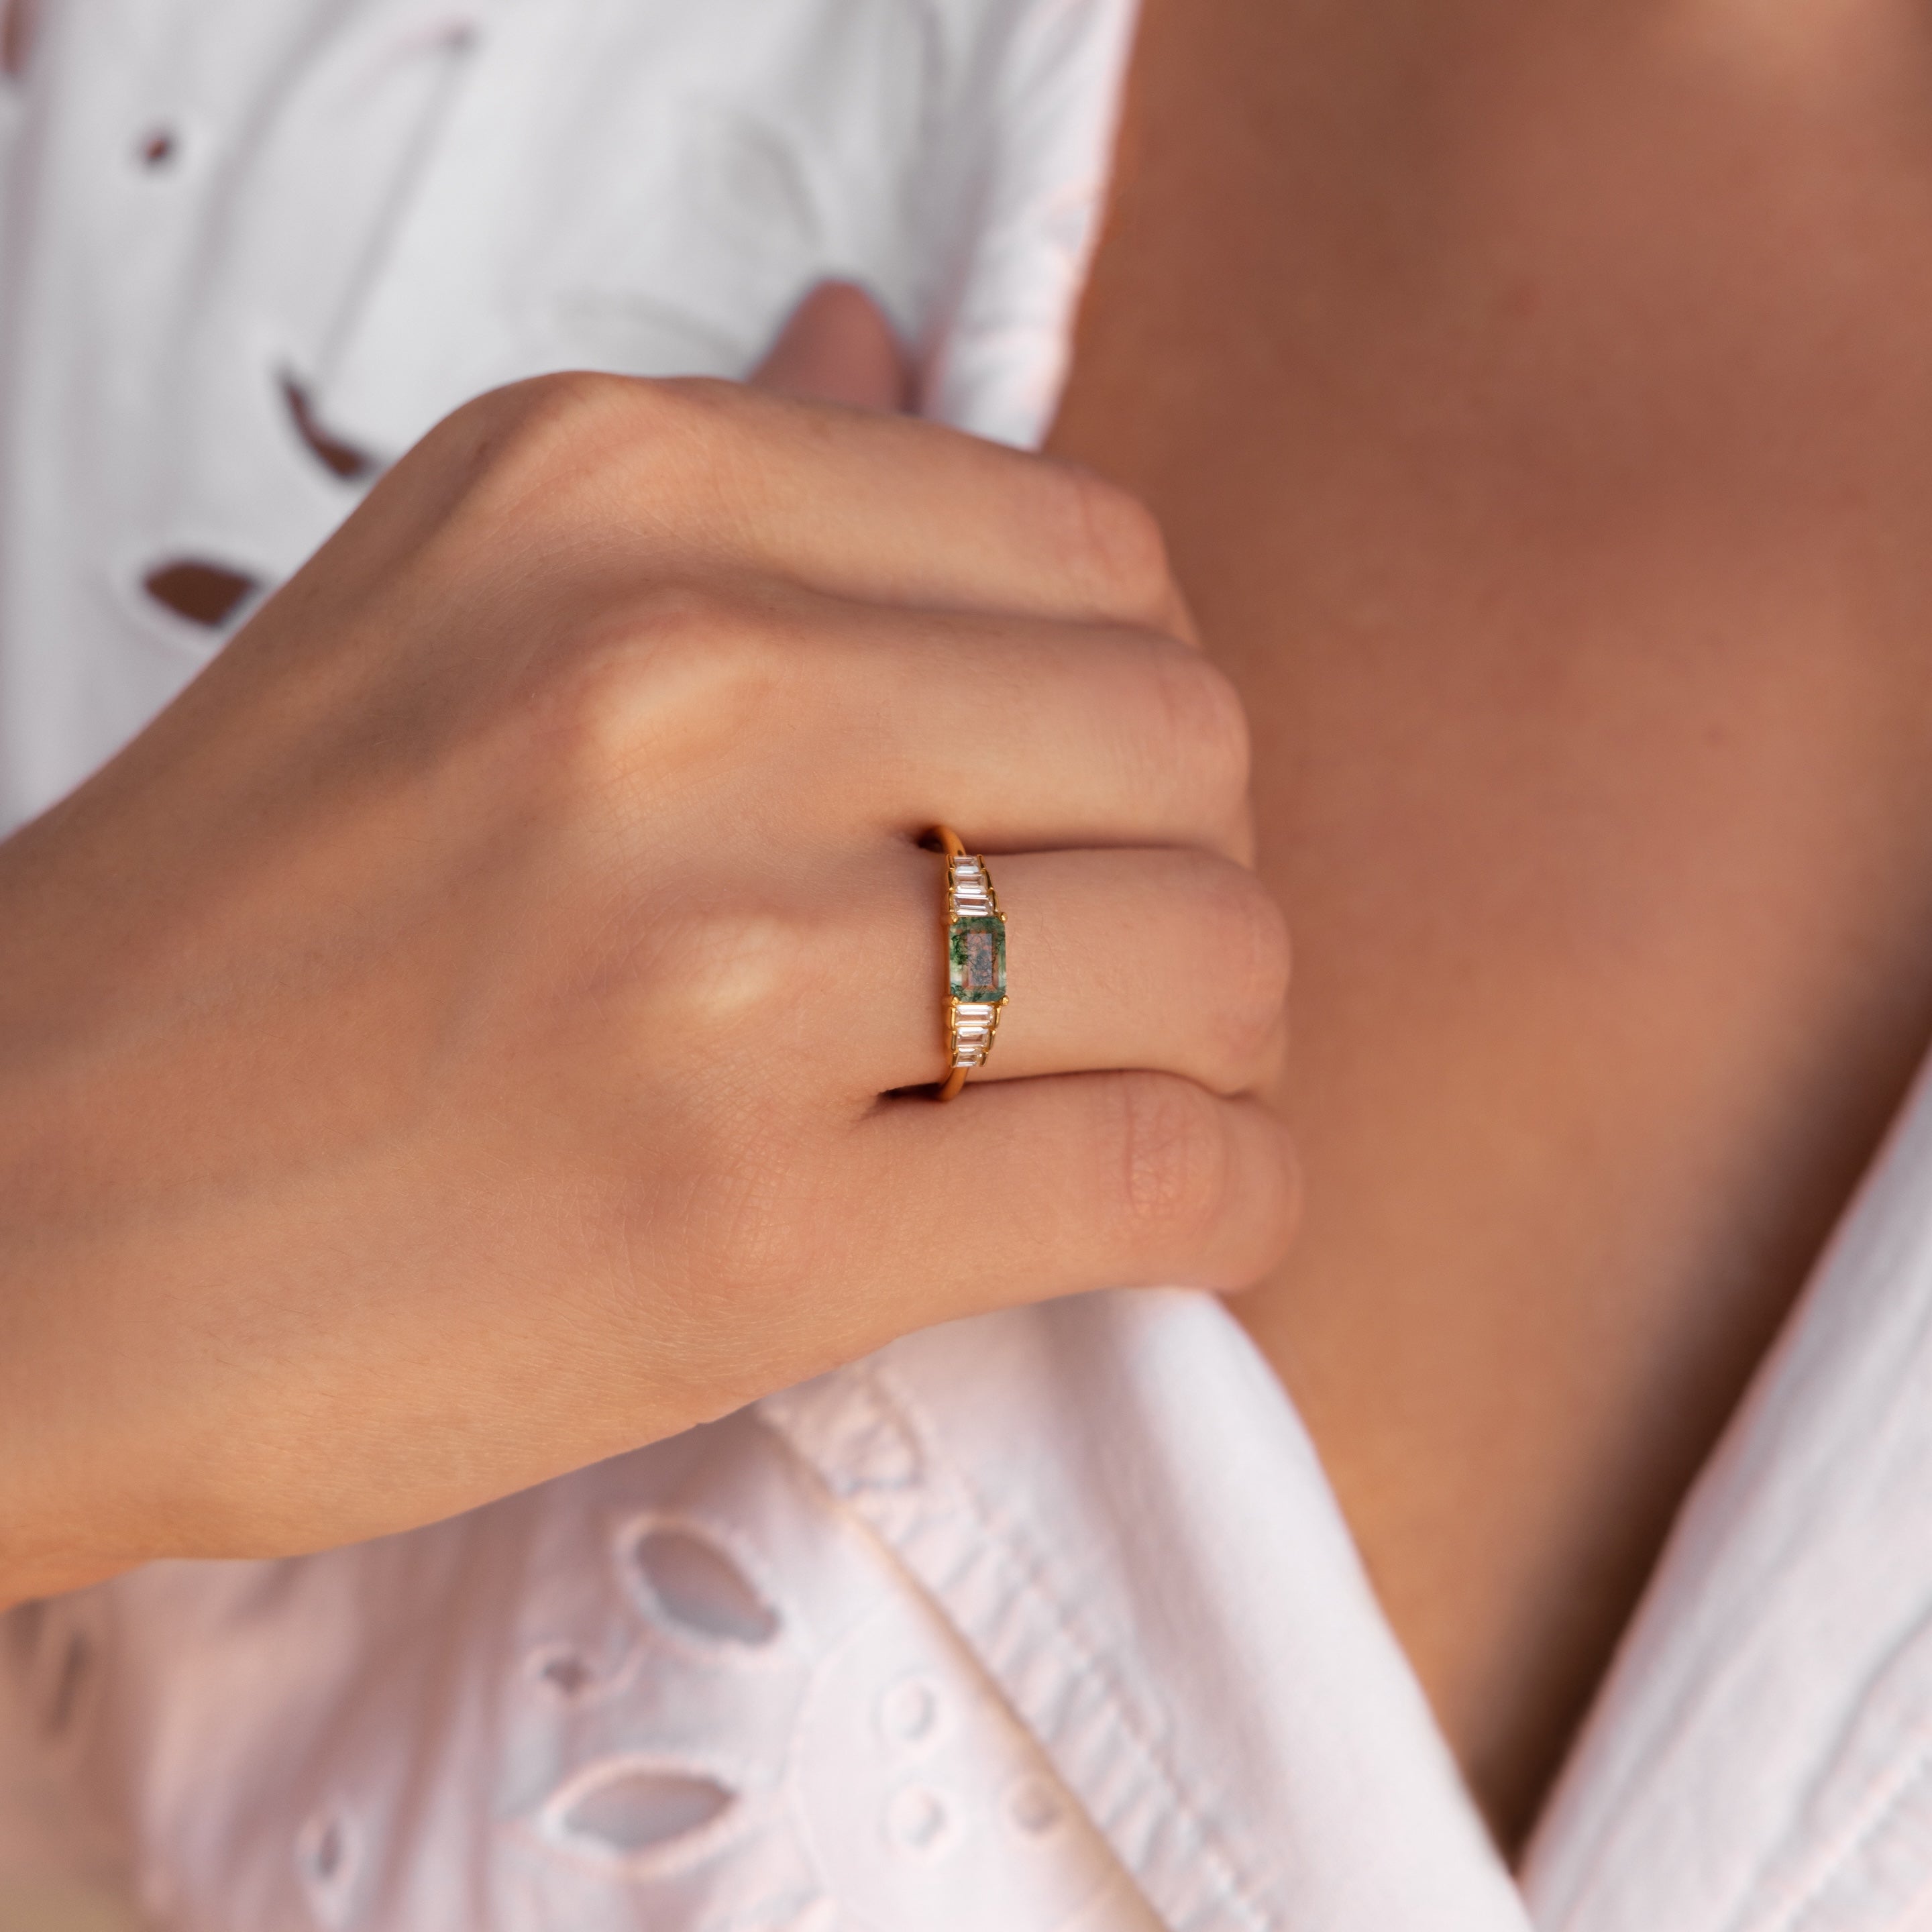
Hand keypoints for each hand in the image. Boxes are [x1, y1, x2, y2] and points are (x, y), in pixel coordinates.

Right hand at [0, 370, 1294, 1602]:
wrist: (11, 1220)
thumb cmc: (250, 934)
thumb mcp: (449, 605)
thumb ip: (725, 484)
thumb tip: (901, 343)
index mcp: (611, 489)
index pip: (1089, 544)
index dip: (1133, 698)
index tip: (1091, 808)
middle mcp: (672, 682)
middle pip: (1185, 734)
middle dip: (1201, 861)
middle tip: (1134, 963)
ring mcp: (711, 960)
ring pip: (1214, 951)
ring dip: (1230, 1038)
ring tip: (1151, 1087)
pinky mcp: (749, 1224)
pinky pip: (1159, 1174)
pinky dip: (1235, 1199)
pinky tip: (1192, 1212)